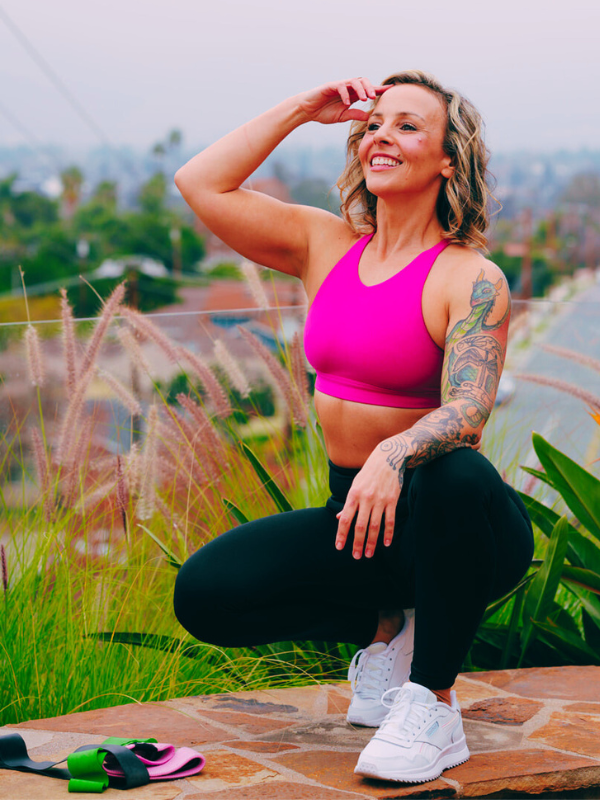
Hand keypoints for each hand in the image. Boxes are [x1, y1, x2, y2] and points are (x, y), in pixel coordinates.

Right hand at [297, 78, 389, 125]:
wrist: (308, 110)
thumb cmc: (324, 112)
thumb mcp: (342, 116)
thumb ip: (354, 115)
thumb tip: (368, 117)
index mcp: (352, 95)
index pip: (368, 90)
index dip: (379, 89)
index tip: (390, 89)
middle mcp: (347, 88)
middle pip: (363, 81)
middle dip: (370, 88)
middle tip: (373, 97)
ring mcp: (339, 85)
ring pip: (354, 81)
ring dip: (361, 89)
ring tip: (364, 99)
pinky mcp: (330, 86)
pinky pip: (341, 86)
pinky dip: (346, 94)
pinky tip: (347, 103)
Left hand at [335, 442, 403, 558]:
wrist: (388, 458)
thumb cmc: (368, 473)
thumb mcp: (355, 485)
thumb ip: (348, 504)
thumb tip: (339, 518)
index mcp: (353, 495)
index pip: (345, 519)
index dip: (341, 534)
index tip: (339, 547)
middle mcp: (366, 498)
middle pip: (360, 526)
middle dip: (357, 543)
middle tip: (356, 556)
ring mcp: (380, 500)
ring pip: (375, 526)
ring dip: (371, 542)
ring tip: (368, 554)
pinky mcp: (392, 500)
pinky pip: (390, 520)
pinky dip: (388, 533)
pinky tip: (386, 543)